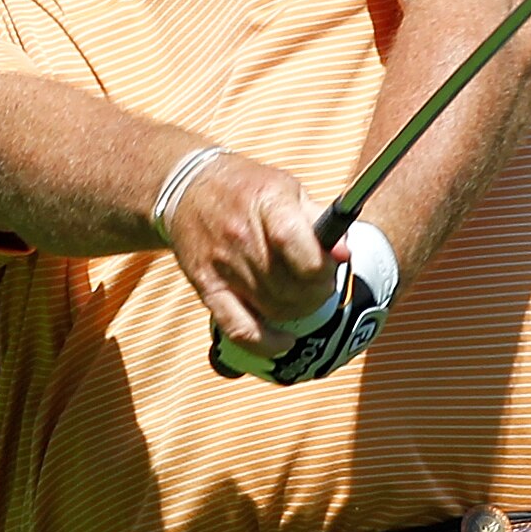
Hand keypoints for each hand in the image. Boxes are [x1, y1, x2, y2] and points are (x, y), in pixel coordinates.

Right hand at [158, 153, 334, 352]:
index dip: (323, 268)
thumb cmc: (247, 188)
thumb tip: (344, 253)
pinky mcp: (207, 288)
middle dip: (318, 291)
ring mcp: (222, 266)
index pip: (300, 248)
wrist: (186, 189)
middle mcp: (242, 236)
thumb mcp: (289, 189)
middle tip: (320, 283)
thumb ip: (321, 219)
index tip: (330, 266)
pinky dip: (266, 343)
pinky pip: (239, 329)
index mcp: (268, 204)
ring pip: (274, 309)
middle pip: (291, 286)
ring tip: (304, 296)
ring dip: (299, 311)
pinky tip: (284, 341)